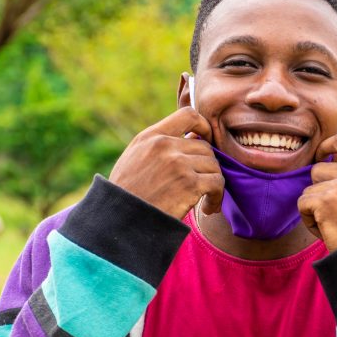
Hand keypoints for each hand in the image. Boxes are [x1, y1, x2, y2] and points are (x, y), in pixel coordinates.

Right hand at [109, 107, 223, 218]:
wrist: (119, 221)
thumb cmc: (127, 195)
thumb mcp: (135, 159)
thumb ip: (158, 146)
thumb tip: (193, 138)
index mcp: (151, 136)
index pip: (189, 115)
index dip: (204, 127)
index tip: (207, 142)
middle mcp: (165, 145)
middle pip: (205, 147)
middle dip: (207, 167)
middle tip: (203, 186)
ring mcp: (178, 163)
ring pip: (214, 165)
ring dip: (214, 184)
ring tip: (205, 199)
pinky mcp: (189, 183)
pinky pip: (217, 183)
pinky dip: (217, 197)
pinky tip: (208, 207)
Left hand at [298, 132, 336, 250]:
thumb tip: (327, 162)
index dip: (326, 146)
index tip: (321, 157)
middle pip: (317, 169)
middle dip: (319, 190)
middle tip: (335, 213)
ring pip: (308, 189)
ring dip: (314, 209)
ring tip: (335, 224)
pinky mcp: (326, 200)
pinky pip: (303, 204)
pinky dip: (309, 221)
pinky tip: (328, 231)